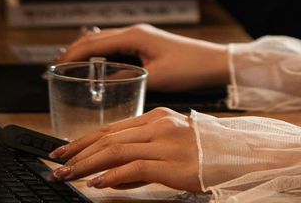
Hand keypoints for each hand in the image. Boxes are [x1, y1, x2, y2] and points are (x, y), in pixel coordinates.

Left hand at [50, 107, 202, 191]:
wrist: (243, 154)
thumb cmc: (210, 151)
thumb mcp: (173, 146)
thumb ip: (143, 157)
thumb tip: (112, 176)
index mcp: (158, 117)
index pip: (111, 127)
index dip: (83, 140)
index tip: (63, 151)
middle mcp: (160, 125)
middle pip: (108, 137)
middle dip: (77, 153)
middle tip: (56, 166)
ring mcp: (166, 142)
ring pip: (115, 150)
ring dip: (87, 165)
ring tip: (69, 176)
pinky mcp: (173, 162)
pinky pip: (134, 168)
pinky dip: (112, 176)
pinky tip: (97, 184)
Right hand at [56, 24, 229, 91]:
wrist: (215, 63)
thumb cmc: (190, 68)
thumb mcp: (157, 77)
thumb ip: (129, 80)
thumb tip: (105, 85)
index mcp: (134, 36)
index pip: (93, 42)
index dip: (71, 54)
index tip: (54, 66)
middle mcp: (135, 32)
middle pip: (95, 38)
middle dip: (73, 50)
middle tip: (55, 66)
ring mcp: (141, 36)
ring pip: (105, 40)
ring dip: (86, 51)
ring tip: (68, 65)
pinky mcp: (147, 44)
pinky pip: (116, 46)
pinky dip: (101, 53)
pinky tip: (97, 65)